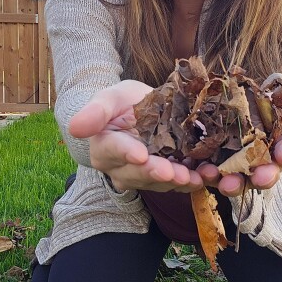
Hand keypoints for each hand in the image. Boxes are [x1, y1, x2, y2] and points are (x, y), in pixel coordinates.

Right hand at [69, 81, 204, 192]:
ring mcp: (145, 177)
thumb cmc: (123, 103)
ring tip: (195, 177)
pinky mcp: (167, 178)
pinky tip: (207, 176)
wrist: (141, 112)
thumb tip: (75, 128)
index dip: (127, 153)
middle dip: (156, 173)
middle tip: (172, 172)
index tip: (140, 154)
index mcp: (105, 147)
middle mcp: (121, 168)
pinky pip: (179, 184)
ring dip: (179, 181)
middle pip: (137, 173)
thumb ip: (96, 111)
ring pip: (159, 183)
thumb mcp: (111, 97)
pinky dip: (194, 181)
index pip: (113, 151)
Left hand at [197, 101, 281, 196]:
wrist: (207, 100)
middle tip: (263, 177)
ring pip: (233, 181)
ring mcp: (225, 167)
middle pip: (262, 174)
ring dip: (232, 184)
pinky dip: (200, 177)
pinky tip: (199, 174)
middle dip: (264, 176)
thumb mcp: (273, 101)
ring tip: (226, 181)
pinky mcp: (200, 168)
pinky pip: (201, 177)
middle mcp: (252, 162)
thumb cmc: (246, 105)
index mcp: (272, 146)